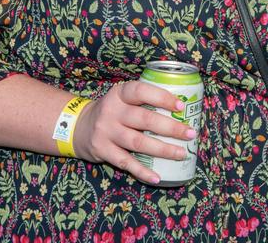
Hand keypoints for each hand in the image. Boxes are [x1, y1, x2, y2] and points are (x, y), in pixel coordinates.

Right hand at [73, 79, 196, 183]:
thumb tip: (181, 110)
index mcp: (119, 94)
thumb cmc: (112, 111)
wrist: (78, 126)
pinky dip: (142, 171)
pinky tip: (157, 177)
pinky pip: (126, 163)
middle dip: (171, 128)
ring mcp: (105, 132)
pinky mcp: (102, 150)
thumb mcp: (122, 98)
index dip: (162, 98)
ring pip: (138, 143)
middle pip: (144, 119)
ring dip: (162, 150)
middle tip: (190, 134)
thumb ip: (143, 100)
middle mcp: (111, 111)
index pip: (141, 91)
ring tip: (181, 154)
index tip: (181, 107)